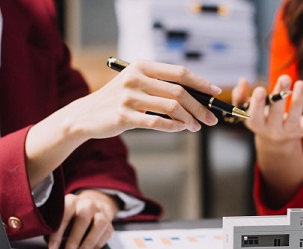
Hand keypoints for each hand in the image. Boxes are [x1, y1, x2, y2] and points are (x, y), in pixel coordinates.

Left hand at [47, 190, 118, 248]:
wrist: (92, 209)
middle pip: (83, 218)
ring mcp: (100, 213)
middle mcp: (87, 204)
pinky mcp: (109, 224)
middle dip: (74, 238)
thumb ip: (53, 229)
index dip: (58, 232)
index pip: (65, 213)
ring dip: (88, 242)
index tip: (53, 247)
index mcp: (71, 201)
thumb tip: (50, 245)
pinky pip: (106, 233)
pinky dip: (97, 245)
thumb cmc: (70, 217)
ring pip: (99, 224)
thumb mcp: (58, 219)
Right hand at [57, 60, 219, 139]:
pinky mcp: (124, 116)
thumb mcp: (137, 83)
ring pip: (171, 108)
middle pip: (179, 92)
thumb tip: (197, 96)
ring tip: (196, 127)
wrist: (87, 115)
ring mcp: (129, 97)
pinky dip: (173, 126)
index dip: (201, 83)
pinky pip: (157, 122)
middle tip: (210, 118)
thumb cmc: (119, 100)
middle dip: (199, 106)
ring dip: (189, 119)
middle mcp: (136, 78)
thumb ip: (162, 86)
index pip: (180, 72)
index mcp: (143, 66)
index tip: (215, 92)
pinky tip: (180, 128)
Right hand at [233, 75, 302, 143]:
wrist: (277, 140)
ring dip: (298, 98)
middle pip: (276, 114)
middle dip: (280, 96)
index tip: (260, 89)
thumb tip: (242, 81)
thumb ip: (240, 96)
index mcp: (257, 124)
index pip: (255, 117)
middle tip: (284, 77)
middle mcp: (273, 131)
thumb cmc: (260, 118)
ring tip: (300, 83)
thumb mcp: (247, 110)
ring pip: (295, 116)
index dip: (257, 104)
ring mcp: (290, 131)